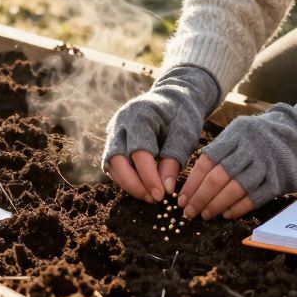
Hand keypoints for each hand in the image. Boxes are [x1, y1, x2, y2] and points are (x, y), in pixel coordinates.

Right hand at [102, 65, 219, 203]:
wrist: (175, 97)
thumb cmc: (182, 115)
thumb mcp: (185, 134)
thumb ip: (174, 160)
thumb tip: (165, 189)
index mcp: (139, 115)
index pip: (139, 152)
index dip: (149, 177)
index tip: (161, 195)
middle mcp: (120, 123)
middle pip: (117, 160)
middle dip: (134, 184)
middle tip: (153, 199)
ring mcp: (114, 131)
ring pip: (112, 164)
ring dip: (129, 184)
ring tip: (150, 197)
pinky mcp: (114, 141)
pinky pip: (114, 165)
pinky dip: (126, 178)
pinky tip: (143, 188)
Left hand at [178, 91, 296, 219]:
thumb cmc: (260, 137)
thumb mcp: (239, 133)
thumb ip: (219, 151)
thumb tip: (193, 180)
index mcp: (235, 135)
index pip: (206, 162)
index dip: (192, 183)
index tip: (181, 199)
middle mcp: (249, 149)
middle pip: (218, 178)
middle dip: (200, 198)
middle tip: (189, 213)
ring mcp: (264, 164)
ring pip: (234, 189)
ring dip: (216, 206)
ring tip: (205, 215)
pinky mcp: (277, 179)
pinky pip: (253, 197)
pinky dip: (237, 208)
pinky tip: (226, 214)